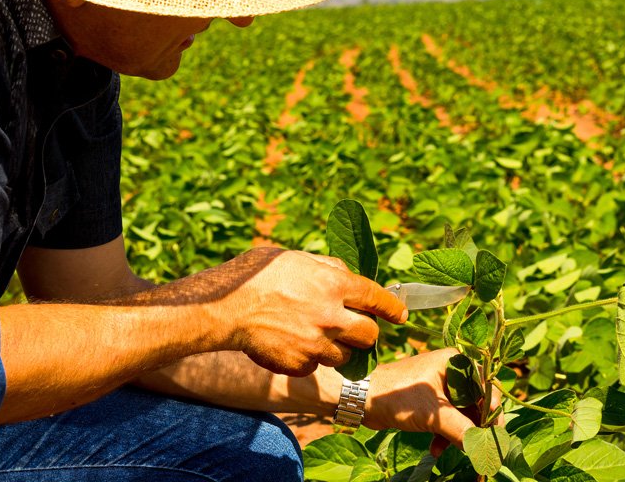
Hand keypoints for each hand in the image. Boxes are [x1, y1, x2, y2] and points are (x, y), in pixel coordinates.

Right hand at [199, 247, 406, 376]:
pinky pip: (316, 367)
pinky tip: (294, 346)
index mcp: (335, 284)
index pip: (378, 299)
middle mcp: (332, 316)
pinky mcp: (300, 364)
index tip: (400, 314)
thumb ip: (327, 267)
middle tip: (353, 328)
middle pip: (370, 335)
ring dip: (338, 348)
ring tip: (317, 336)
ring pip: (346, 356)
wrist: (224, 308)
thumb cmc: (256, 275)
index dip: (393, 308)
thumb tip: (346, 274)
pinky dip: (310, 360)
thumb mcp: (296, 257)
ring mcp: (317, 344)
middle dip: (365, 332)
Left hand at [363, 349, 501, 453]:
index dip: (492, 411)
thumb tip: (485, 449)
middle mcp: (451, 371)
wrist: (361, 399)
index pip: (486, 386)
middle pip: (475, 402)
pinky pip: (447, 419)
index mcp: (456, 363)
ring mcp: (440, 386)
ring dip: (458, 434)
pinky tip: (435, 449)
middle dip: (473, 427)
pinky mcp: (429, 401)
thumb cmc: (397, 397)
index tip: (492, 434)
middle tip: (474, 448)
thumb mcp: (433, 415)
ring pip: (461, 414)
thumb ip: (462, 431)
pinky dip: (444, 434)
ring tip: (450, 451)